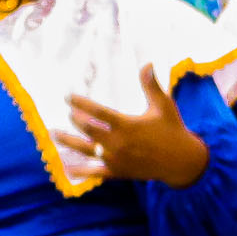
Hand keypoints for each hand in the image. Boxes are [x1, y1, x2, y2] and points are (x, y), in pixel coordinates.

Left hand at [59, 64, 210, 187]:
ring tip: (54, 134)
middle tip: (68, 113)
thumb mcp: (164, 105)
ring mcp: (116, 159)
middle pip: (87, 129)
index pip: (97, 112)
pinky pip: (93, 172)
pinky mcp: (117, 172)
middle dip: (75, 119)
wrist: (181, 161)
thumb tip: (146, 63)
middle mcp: (118, 143)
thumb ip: (151, 85)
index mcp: (127, 125)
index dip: (80, 103)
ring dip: (67, 141)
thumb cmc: (173, 129)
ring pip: (85, 149)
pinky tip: (66, 167)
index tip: (68, 97)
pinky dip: (79, 170)